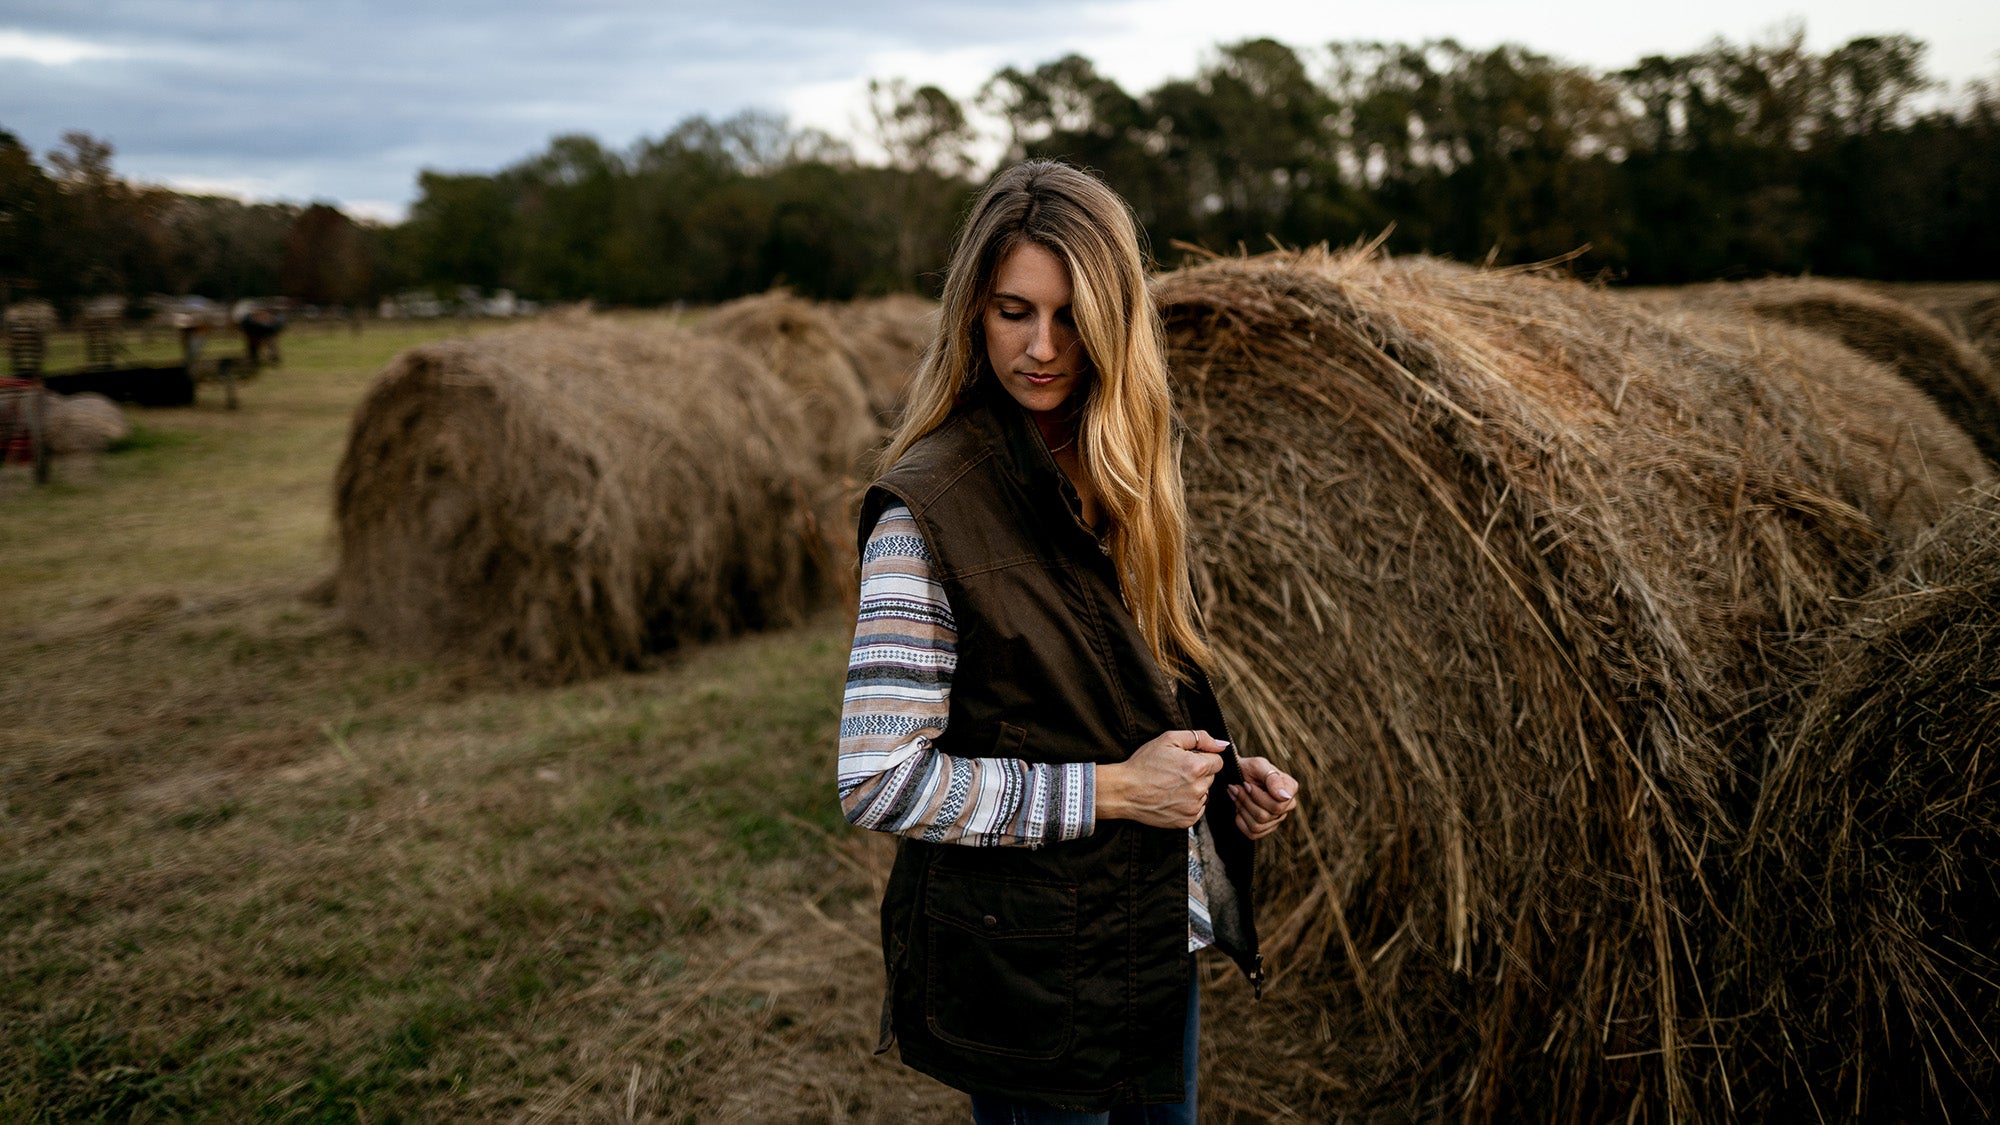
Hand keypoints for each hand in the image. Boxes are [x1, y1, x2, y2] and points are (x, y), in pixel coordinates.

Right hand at [1096, 730, 1227, 828]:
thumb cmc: (1143, 764)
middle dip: (1198, 773)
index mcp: (1197, 767)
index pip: (1217, 761)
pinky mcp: (1187, 821)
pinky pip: (1197, 809)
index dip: (1202, 757)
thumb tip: (1222, 744)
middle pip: (1211, 777)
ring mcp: (1193, 807)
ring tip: (1171, 785)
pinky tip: (1172, 797)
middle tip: (1176, 772)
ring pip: (1204, 793)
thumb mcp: (1169, 739)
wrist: (1124, 791)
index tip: (1186, 759)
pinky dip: (1188, 803)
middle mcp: (1198, 789)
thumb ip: (1200, 738)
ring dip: (1194, 789)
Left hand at [1229, 756, 1298, 840]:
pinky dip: (1240, 820)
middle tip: (1236, 787)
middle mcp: (1287, 805)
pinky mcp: (1265, 828)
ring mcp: (1276, 818)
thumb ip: (1272, 778)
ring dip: (1241, 808)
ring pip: (1257, 825)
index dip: (1258, 796)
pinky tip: (1238, 807)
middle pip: (1266, 816)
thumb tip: (1284, 796)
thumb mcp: (1257, 765)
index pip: (1278, 804)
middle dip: (1246, 801)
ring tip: (1235, 794)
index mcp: (1290, 788)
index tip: (1246, 784)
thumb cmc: (1247, 768)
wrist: (1234, 774)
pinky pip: (1252, 833)